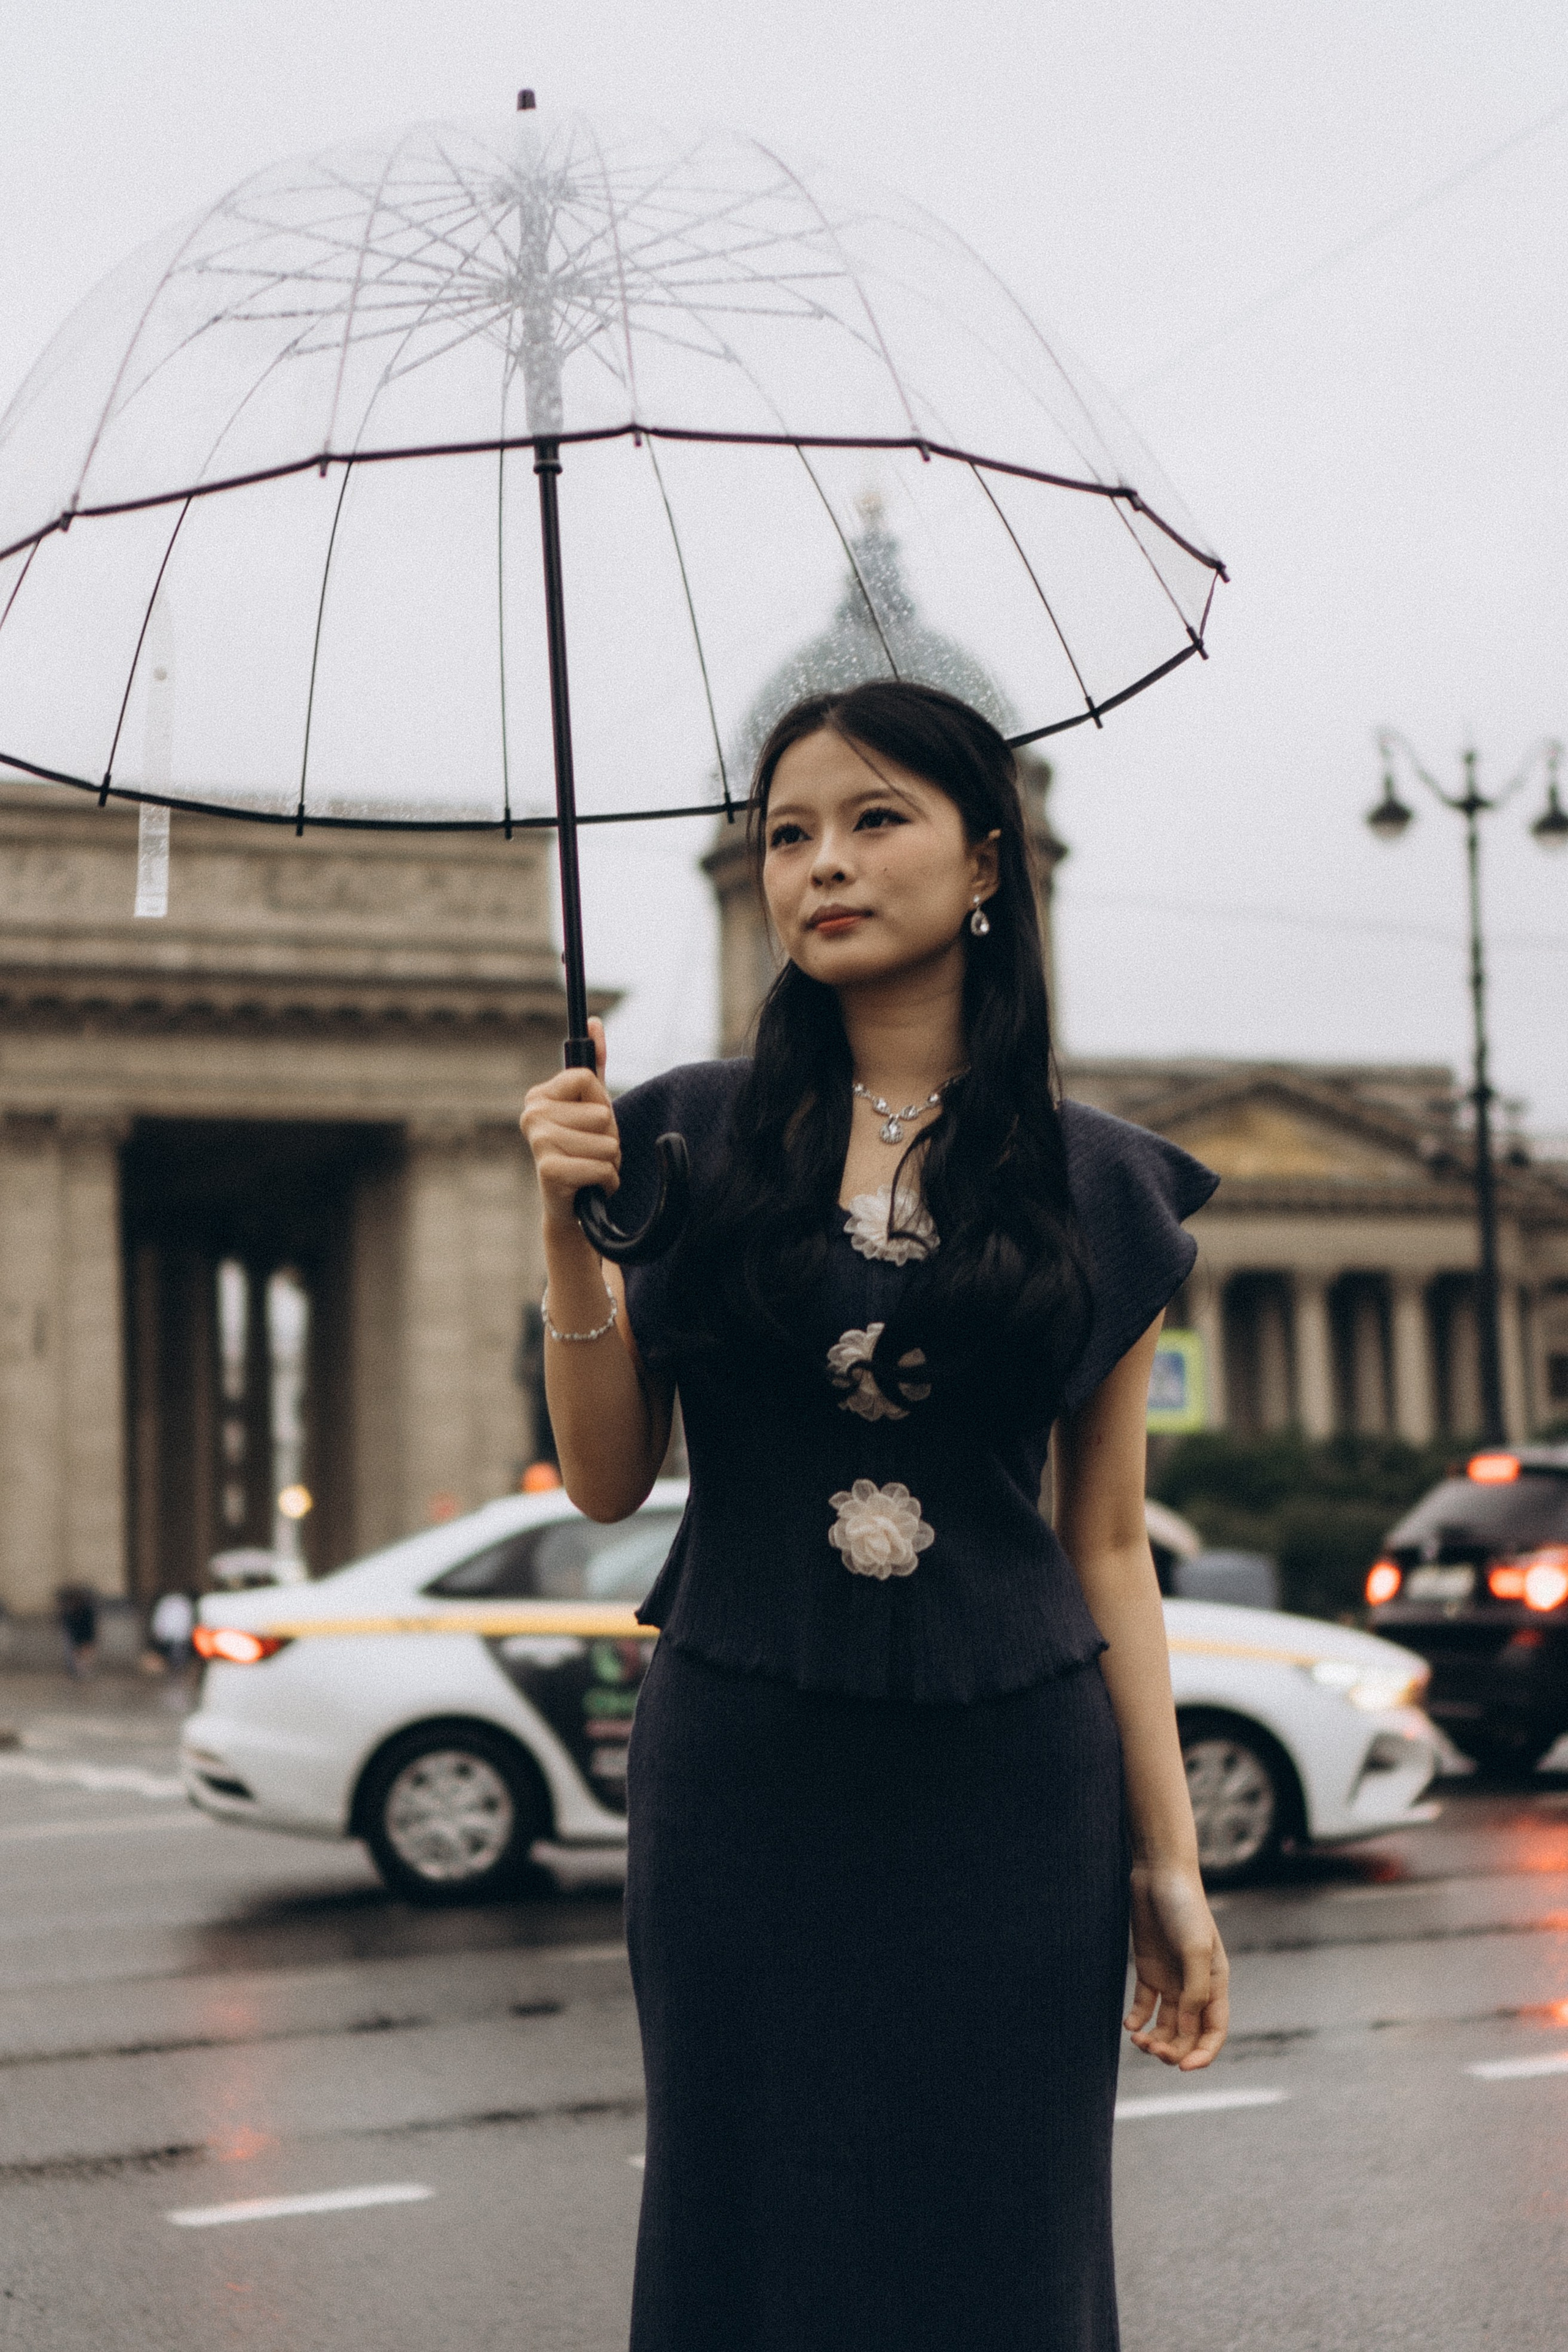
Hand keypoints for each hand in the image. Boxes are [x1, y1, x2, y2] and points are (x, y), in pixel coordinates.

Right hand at [519, 1018, 619, 1230]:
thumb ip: (594, 1064)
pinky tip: (591, 1186)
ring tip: (591, 1169)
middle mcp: (532, 1115)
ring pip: (606, 1143)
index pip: (587, 1078)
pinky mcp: (549, 1172)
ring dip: (610, 1162)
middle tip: (591, 1151)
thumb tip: (594, 1022)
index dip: (601, 1102)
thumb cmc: (582, 1151)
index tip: (591, 1121)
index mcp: (540, 1095)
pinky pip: (602, 1167)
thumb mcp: (591, 1105)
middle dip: (609, 1136)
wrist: (572, 1207)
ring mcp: (538, 1143)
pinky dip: (607, 1181)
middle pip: (601, 1113)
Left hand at [1125, 1861, 1228, 2069]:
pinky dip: (1138, 2019)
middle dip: (1173, 2049)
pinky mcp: (1149, 1970)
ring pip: (1166, 2024)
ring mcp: (1171, 1979)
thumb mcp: (1195, 1949)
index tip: (1184, 2068)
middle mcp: (1194, 1986)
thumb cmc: (1184, 1908)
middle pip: (1188, 2033)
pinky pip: (1145, 2005)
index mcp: (1215, 1984)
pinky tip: (1130, 2025)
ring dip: (1155, 2039)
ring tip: (1139, 2041)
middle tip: (1151, 2050)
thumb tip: (1187, 2029)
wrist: (1159, 1874)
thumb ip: (1194, 1991)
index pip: (1214, 2031)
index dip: (1203, 2054)